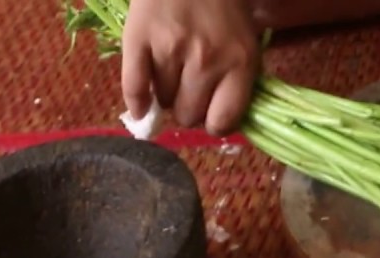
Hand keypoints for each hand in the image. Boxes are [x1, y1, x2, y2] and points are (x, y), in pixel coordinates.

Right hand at [121, 0, 259, 135]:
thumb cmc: (223, 6)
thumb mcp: (245, 42)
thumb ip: (238, 79)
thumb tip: (218, 121)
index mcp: (240, 63)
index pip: (224, 120)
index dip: (215, 123)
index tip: (210, 116)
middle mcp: (207, 61)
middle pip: (190, 115)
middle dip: (189, 109)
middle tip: (188, 93)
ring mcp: (171, 50)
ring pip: (163, 101)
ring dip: (166, 96)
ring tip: (171, 77)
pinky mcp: (139, 39)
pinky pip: (134, 86)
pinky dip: (135, 101)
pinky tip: (140, 106)